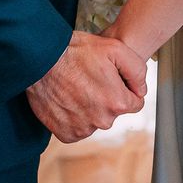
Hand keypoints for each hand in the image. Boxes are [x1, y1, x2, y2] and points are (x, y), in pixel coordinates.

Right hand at [25, 32, 146, 143]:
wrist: (40, 60)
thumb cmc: (75, 51)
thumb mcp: (115, 48)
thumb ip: (137, 71)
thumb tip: (142, 90)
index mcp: (117, 102)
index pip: (135, 102)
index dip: (125, 87)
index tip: (111, 78)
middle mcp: (102, 120)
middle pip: (114, 111)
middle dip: (107, 96)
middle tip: (90, 78)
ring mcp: (83, 129)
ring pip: (96, 119)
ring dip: (90, 107)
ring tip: (76, 86)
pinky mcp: (66, 133)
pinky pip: (78, 128)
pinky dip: (75, 117)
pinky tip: (68, 99)